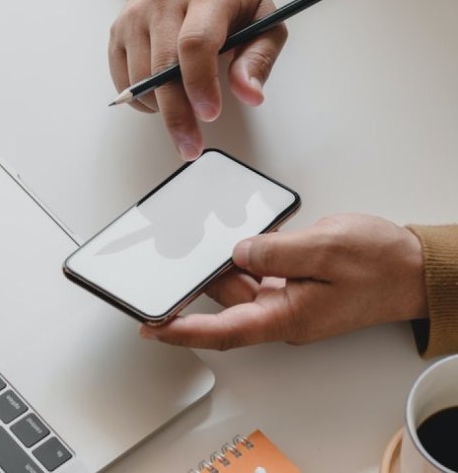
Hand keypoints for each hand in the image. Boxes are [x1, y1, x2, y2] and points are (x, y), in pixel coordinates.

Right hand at [108, 0, 286, 159]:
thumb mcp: (264, 20)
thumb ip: (259, 58)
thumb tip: (250, 95)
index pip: (195, 43)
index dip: (200, 83)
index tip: (210, 114)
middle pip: (162, 67)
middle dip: (177, 114)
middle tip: (190, 146)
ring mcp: (135, 15)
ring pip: (139, 77)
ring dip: (161, 109)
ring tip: (184, 118)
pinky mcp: (118, 30)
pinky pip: (123, 78)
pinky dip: (142, 99)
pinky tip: (162, 99)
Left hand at [140, 214, 426, 349]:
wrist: (415, 269)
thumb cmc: (382, 265)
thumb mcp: (326, 249)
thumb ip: (276, 251)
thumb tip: (237, 251)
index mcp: (288, 317)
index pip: (224, 331)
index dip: (183, 331)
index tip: (152, 327)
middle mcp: (282, 313)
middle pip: (226, 302)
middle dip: (197, 284)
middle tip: (167, 264)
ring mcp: (288, 299)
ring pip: (239, 284)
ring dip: (222, 263)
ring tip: (203, 239)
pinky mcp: (293, 284)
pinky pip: (257, 272)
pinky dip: (244, 255)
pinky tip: (240, 235)